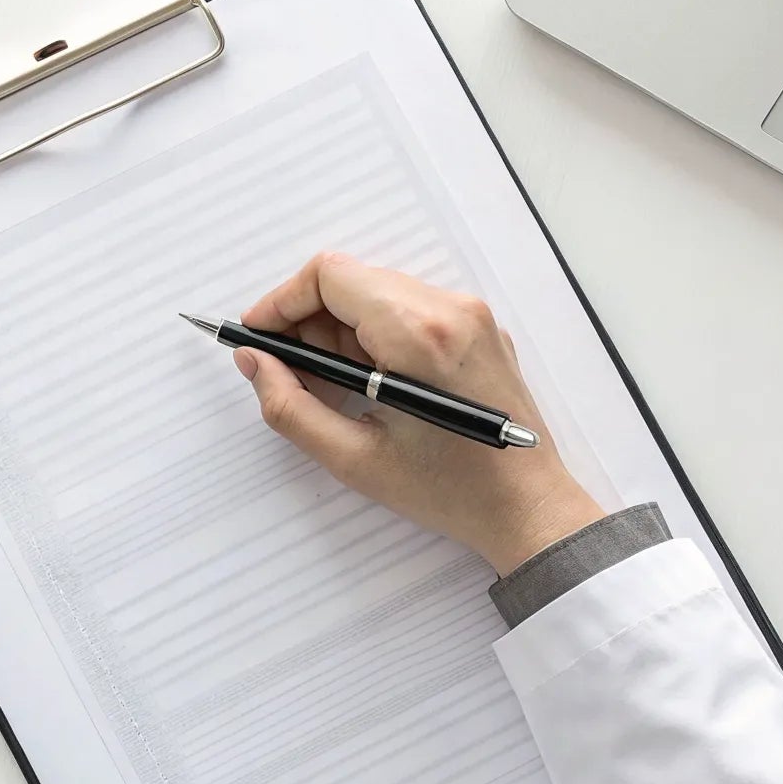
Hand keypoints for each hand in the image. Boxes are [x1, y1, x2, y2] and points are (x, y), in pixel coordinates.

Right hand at [235, 252, 602, 573]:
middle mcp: (450, 310)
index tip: (258, 336)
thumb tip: (254, 361)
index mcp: (419, 335)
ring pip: (379, 294)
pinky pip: (411, 309)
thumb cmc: (449, 491)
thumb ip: (289, 406)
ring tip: (331, 387)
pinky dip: (376, 335)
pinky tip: (369, 384)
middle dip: (309, 320)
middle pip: (353, 282)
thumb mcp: (354, 459)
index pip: (331, 276)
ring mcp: (470, 315)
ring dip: (342, 330)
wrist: (528, 508)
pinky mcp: (479, 329)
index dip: (282, 301)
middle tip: (288, 371)